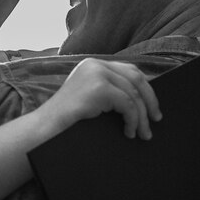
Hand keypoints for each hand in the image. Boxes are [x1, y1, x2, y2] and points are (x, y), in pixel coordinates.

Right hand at [39, 58, 161, 139]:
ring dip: (142, 117)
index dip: (146, 90)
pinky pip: (128, 104)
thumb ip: (108, 92)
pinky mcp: (98, 88)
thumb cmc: (66, 121)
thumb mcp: (90, 100)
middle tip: (156, 120)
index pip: (129, 71)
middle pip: (136, 78)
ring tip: (143, 135)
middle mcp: (95, 64)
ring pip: (133, 94)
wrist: (44, 130)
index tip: (153, 109)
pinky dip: (133, 121)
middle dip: (150, 101)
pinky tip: (129, 132)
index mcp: (93, 64)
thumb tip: (142, 101)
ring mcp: (96, 74)